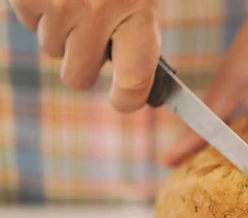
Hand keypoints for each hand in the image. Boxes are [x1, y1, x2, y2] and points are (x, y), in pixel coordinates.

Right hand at [9, 0, 160, 111]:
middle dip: (82, 61)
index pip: (134, 80)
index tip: (122, 100)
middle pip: (79, 77)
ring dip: (61, 30)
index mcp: (140, 12)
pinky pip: (30, 22)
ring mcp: (61, 3)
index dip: (127, 99)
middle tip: (93, 32)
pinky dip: (39, 8)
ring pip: (52, 50)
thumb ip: (135, 37)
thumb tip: (131, 89)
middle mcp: (100, 10)